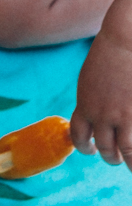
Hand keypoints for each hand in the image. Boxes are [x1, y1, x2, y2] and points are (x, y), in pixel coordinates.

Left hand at [71, 12, 131, 170]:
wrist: (125, 41)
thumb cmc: (109, 55)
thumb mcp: (90, 80)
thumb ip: (91, 101)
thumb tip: (93, 118)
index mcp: (85, 105)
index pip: (78, 136)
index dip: (84, 147)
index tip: (90, 150)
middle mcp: (103, 115)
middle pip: (104, 148)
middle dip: (110, 157)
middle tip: (115, 158)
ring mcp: (124, 116)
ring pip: (126, 151)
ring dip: (129, 161)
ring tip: (130, 164)